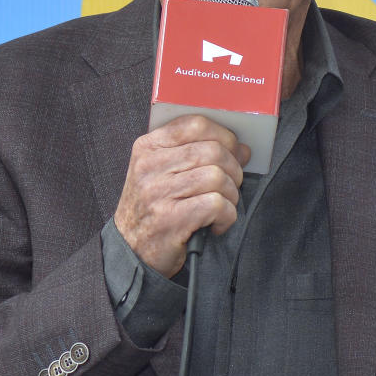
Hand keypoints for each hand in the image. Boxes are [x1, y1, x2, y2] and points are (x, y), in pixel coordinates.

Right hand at [114, 115, 250, 276]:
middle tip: (230, 187)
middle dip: (233, 170)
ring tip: (222, 207)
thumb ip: (199, 154)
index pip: (196, 124)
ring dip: (231, 195)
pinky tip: (216, 224)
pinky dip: (226, 216)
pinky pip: (216, 204)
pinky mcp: (170, 219)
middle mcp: (150, 166)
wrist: (131, 252)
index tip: (235, 151)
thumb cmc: (155, 208)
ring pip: (217, 177)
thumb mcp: (165, 173)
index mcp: (149, 147)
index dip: (225, 136)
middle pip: (213, 151)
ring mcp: (158, 192)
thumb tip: (243, 149)